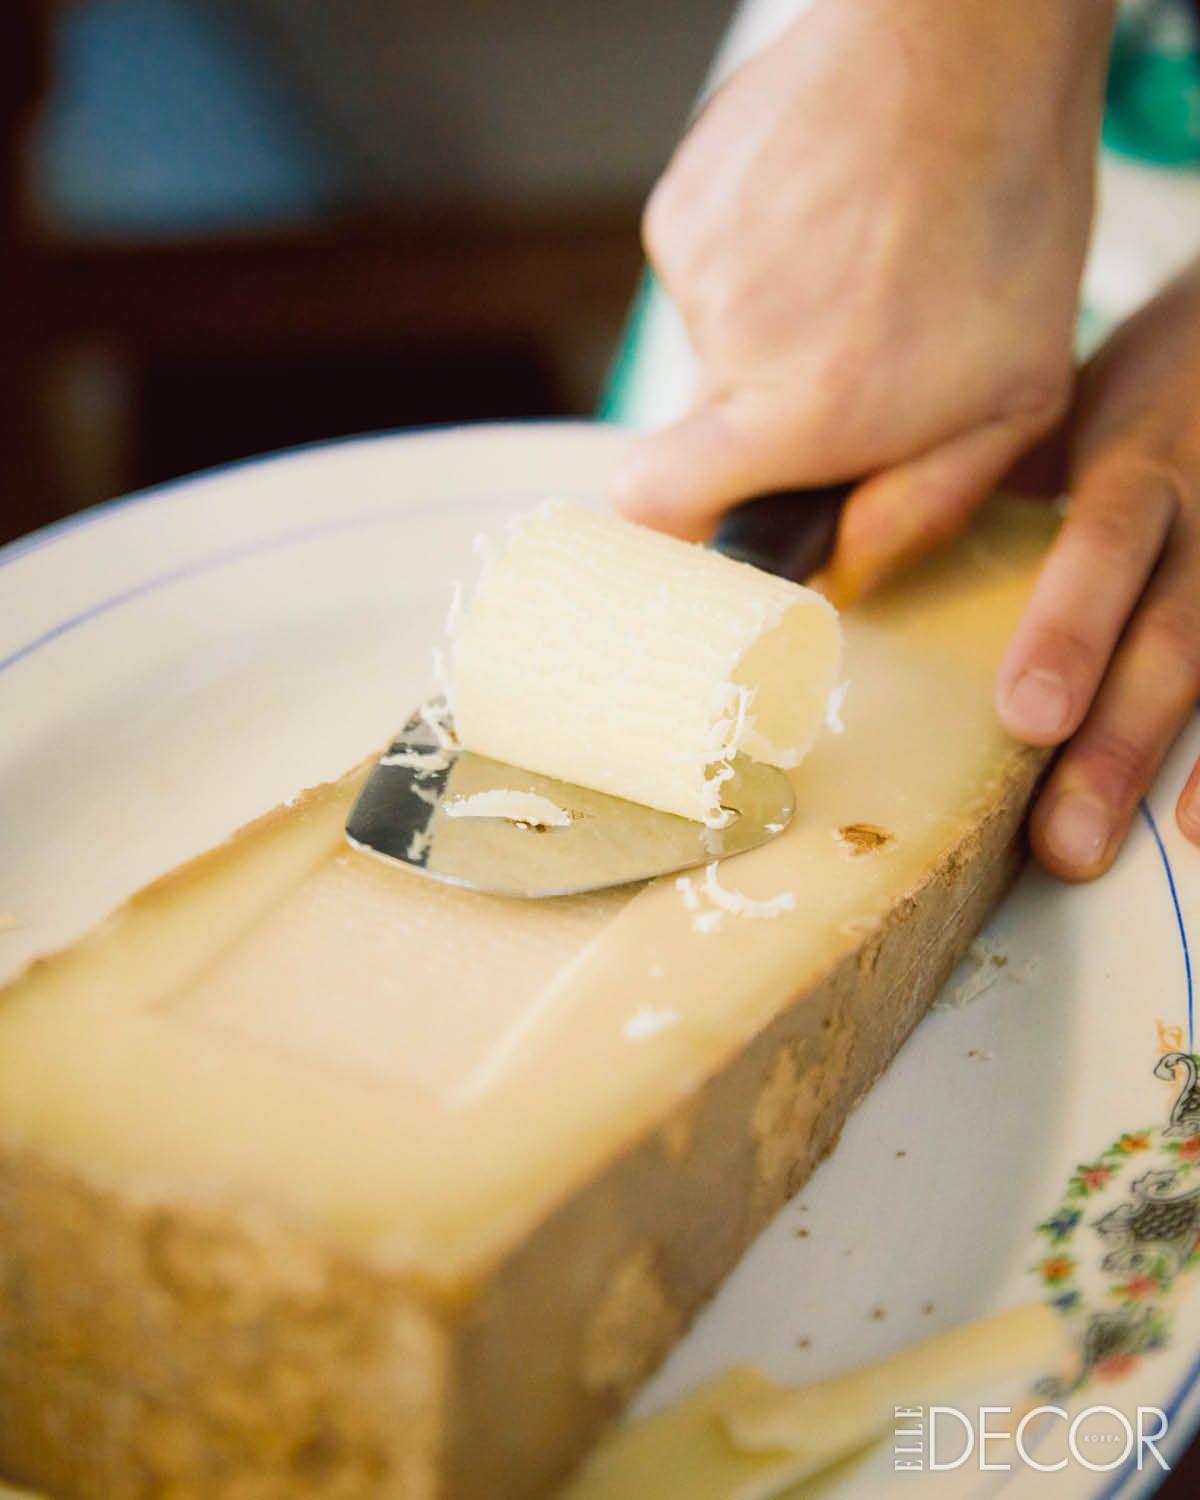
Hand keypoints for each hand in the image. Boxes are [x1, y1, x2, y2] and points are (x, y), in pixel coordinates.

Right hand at [614, 0, 1112, 570]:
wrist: (965, 46)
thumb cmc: (1007, 218)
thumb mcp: (1014, 400)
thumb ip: (916, 509)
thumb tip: (836, 570)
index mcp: (798, 411)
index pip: (655, 503)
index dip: (676, 520)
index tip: (717, 510)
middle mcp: (727, 345)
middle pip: (707, 426)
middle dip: (770, 413)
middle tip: (856, 353)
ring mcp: (696, 267)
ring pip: (714, 344)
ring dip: (772, 328)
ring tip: (853, 268)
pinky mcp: (681, 202)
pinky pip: (705, 269)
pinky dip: (754, 260)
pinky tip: (819, 220)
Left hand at [996, 266, 1199, 879]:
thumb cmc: (1138, 384)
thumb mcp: (1057, 406)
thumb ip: (979, 478)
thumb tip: (844, 556)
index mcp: (1142, 459)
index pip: (1110, 542)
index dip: (1073, 628)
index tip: (1025, 717)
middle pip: (1176, 633)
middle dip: (1121, 742)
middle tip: (1066, 843)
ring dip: (1196, 764)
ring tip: (1160, 844)